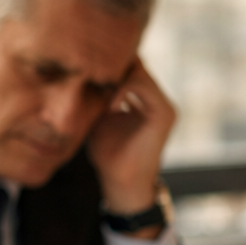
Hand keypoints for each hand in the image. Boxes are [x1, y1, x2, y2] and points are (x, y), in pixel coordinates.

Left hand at [87, 59, 175, 223]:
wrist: (120, 181)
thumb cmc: (107, 152)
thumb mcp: (99, 113)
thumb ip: (98, 91)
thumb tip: (81, 67)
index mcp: (146, 99)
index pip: (129, 65)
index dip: (107, 63)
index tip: (84, 69)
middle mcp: (158, 100)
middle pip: (134, 63)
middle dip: (110, 66)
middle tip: (88, 75)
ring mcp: (164, 106)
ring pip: (138, 70)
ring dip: (114, 77)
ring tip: (97, 91)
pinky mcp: (164, 114)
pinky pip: (141, 85)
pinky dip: (122, 89)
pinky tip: (109, 106)